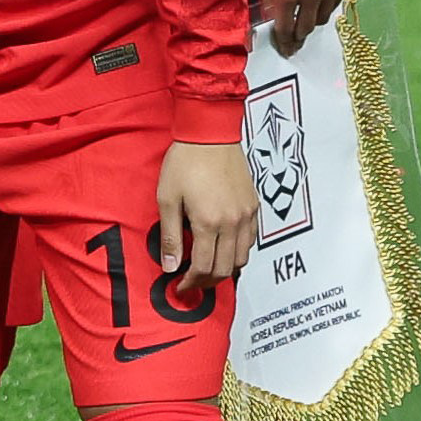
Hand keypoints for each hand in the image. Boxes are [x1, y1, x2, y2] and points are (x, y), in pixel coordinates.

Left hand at [151, 138, 262, 283]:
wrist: (210, 134)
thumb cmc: (185, 162)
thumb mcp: (168, 199)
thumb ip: (170, 236)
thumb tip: (169, 266)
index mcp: (209, 223)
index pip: (203, 267)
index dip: (191, 283)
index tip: (180, 286)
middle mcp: (232, 223)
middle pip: (224, 269)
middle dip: (207, 282)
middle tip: (192, 283)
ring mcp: (246, 216)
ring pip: (241, 258)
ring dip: (224, 269)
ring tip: (206, 269)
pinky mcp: (253, 207)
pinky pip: (250, 241)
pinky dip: (237, 252)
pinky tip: (222, 249)